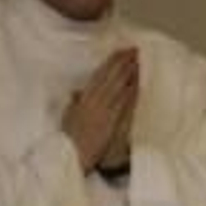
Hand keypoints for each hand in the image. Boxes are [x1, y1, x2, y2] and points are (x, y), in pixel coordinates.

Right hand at [63, 48, 138, 170]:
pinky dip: (131, 92)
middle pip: (111, 78)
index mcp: (84, 99)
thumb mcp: (68, 117)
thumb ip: (74, 104)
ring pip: (119, 88)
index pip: (99, 76)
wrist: (73, 155)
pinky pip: (124, 104)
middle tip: (133, 50)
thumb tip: (76, 92)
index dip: (110, 63)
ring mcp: (105, 111)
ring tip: (137, 61)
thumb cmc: (70, 138)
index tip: (119, 53)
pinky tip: (137, 83)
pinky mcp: (114, 122)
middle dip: (122, 63)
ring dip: (129, 73)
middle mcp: (95, 102)